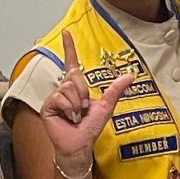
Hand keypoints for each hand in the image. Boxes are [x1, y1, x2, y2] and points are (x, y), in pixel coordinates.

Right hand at [39, 29, 134, 171]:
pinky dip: (69, 108)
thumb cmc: (90, 128)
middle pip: (75, 77)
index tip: (66, 33)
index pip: (72, 63)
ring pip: (69, 88)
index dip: (69, 48)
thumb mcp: (106, 106)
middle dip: (83, 94)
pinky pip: (61, 98)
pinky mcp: (48, 105)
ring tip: (76, 115)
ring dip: (77, 104)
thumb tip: (131, 75)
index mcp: (76, 87)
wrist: (79, 145)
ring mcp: (55, 97)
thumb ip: (116, 89)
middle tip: (83, 109)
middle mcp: (64, 89)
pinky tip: (68, 118)